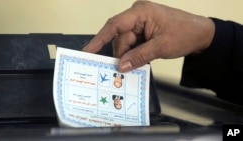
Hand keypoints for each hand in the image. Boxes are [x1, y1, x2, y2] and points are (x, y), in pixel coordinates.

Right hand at [83, 0, 214, 72]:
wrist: (201, 34)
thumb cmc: (185, 34)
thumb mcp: (161, 47)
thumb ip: (139, 56)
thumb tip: (121, 66)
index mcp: (141, 12)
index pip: (115, 25)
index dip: (100, 39)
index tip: (88, 51)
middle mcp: (137, 15)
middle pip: (121, 37)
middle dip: (122, 54)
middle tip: (120, 71)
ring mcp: (140, 23)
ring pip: (126, 42)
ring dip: (128, 55)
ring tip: (134, 66)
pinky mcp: (143, 31)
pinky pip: (132, 43)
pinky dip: (133, 53)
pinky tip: (136, 61)